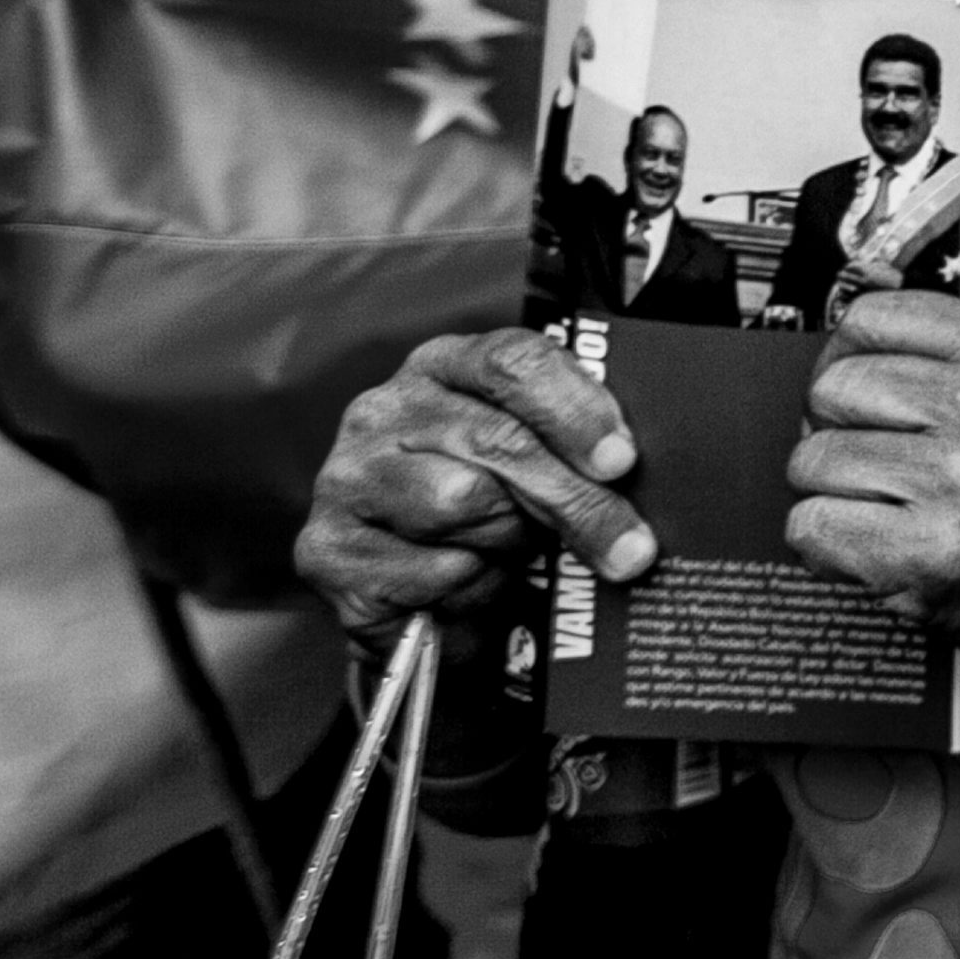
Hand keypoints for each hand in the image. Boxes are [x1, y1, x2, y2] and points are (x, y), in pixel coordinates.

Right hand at [294, 326, 657, 632]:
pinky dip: (468, 588)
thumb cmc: (492, 510)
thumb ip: (573, 445)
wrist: (420, 597)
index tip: (622, 460)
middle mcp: (382, 411)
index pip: (512, 361)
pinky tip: (467, 584)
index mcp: (442, 367)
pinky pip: (429, 570)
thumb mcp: (535, 460)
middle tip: (632, 548)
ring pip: (462, 503)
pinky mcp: (326, 550)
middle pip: (498, 442)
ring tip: (514, 553)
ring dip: (510, 543)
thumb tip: (633, 467)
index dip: (574, 409)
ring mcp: (346, 478)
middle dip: (577, 501)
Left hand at [786, 293, 959, 684]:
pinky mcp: (925, 554)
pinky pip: (811, 527)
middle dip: (834, 428)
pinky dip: (825, 545)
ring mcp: (957, 483)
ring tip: (879, 511)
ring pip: (813, 460)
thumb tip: (845, 359)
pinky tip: (872, 548)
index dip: (845, 354)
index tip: (850, 384)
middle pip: (834, 388)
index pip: (876, 318)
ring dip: (829, 493)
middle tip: (866, 460)